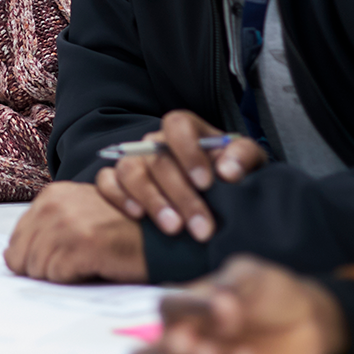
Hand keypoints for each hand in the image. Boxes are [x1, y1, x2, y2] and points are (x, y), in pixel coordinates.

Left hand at [4, 182, 147, 283]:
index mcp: (51, 196)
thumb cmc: (122, 232)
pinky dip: (74, 279)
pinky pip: (57, 276)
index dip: (34, 259)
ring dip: (62, 275)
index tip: (59, 260)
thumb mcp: (78, 218)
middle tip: (75, 264)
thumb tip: (11, 258)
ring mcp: (66, 222)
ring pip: (38, 270)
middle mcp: (54, 204)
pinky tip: (95, 265)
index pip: (16, 241)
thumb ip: (45, 230)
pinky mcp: (81, 242)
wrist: (162, 235)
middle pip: (21, 258)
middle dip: (44, 270)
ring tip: (88, 262)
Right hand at [97, 111, 266, 241]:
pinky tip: (138, 216)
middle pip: (157, 158)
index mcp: (187, 131)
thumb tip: (228, 170)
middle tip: (201, 227)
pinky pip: (106, 183)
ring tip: (174, 229)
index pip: (178, 125)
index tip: (206, 183)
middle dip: (181, 195)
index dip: (189, 151)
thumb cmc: (230, 175)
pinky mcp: (118, 182)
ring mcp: (134, 161)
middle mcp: (156, 143)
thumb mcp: (246, 163)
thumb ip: (242, 157)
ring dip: (153, 201)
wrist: (216, 198)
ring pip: (130, 170)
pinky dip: (119, 198)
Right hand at [131, 255, 347, 353]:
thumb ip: (230, 285)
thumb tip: (218, 303)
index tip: (224, 305)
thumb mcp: (251, 275)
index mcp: (184, 307)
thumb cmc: (271, 291)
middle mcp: (183, 339)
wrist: (308, 320)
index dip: (188, 308)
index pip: (165, 308)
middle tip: (187, 345)